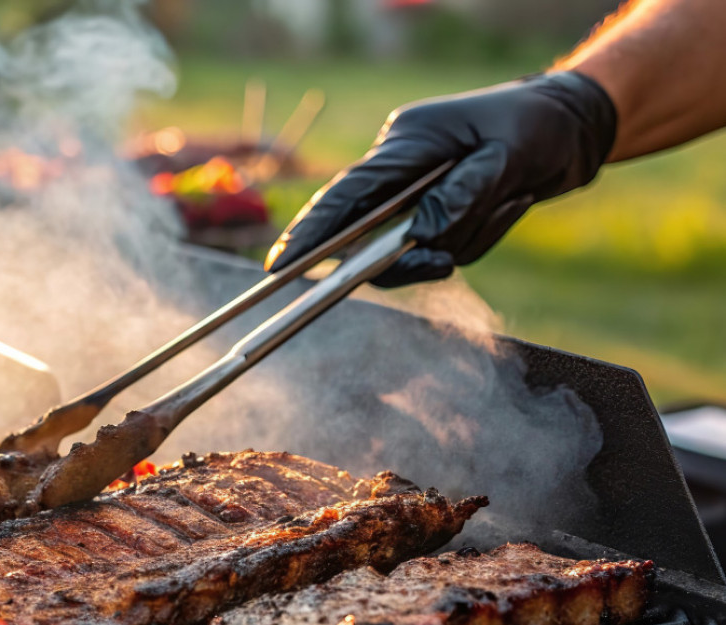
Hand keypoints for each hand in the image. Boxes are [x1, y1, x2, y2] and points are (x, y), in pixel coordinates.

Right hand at [265, 72, 616, 285]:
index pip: (347, 194)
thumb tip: (421, 236)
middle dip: (399, 252)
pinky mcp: (437, 211)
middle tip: (433, 264)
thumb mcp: (508, 157)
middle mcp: (401, 168)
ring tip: (510, 198)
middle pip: (371, 229)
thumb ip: (462, 195)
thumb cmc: (538, 127)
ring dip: (463, 238)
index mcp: (406, 143)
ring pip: (415, 247)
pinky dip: (478, 238)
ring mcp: (417, 192)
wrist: (575, 127)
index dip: (311, 231)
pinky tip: (512, 201)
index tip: (281, 265)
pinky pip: (444, 248)